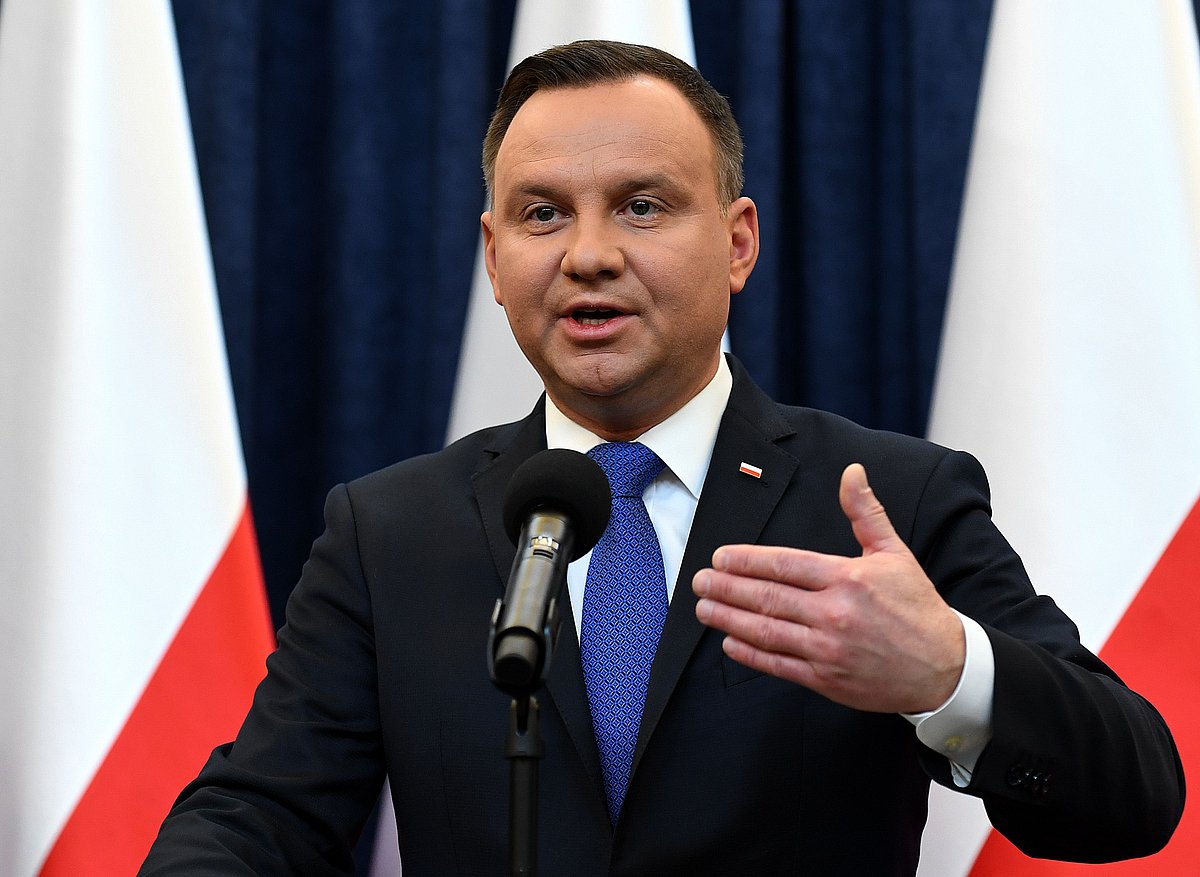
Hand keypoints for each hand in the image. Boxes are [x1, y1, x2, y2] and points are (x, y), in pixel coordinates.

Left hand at [693, 463, 964, 713]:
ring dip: (728, 618)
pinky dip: (750, 653)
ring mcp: (828, 649)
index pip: (784, 564)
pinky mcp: (827, 680)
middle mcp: (834, 613)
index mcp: (848, 578)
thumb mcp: (895, 553)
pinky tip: (729, 642)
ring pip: (766, 631)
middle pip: (767, 597)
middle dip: (726, 587)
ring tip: (703, 607)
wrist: (945, 667)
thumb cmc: (917, 607)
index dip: (746, 560)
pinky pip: (779, 664)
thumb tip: (852, 471)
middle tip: (698, 580)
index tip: (720, 557)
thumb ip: (865, 512)